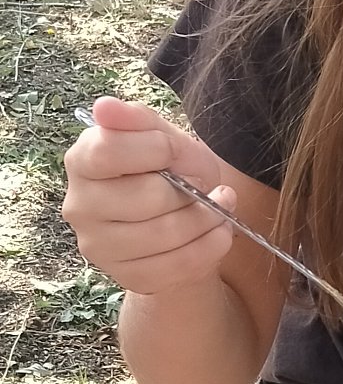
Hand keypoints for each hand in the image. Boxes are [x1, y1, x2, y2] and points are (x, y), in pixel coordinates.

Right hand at [62, 97, 236, 294]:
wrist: (179, 217)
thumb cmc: (168, 168)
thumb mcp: (162, 135)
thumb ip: (139, 120)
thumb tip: (105, 106)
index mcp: (82, 161)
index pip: (110, 151)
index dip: (156, 149)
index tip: (174, 149)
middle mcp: (80, 206)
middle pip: (147, 197)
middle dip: (190, 187)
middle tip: (203, 181)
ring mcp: (99, 247)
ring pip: (166, 234)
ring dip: (209, 216)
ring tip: (221, 203)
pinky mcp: (126, 276)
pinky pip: (178, 266)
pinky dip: (211, 246)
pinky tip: (220, 231)